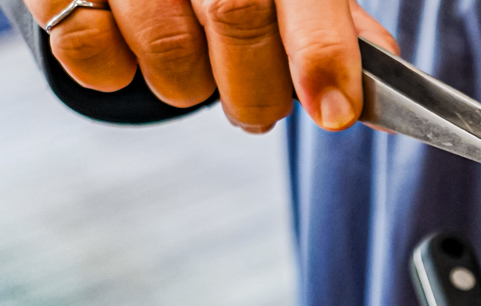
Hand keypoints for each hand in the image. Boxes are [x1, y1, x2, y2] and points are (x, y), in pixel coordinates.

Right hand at [27, 0, 398, 132]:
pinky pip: (96, 58)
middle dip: (258, 92)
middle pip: (237, 19)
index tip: (334, 111)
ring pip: (169, 52)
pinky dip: (118, 72)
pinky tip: (129, 41)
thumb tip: (383, 68)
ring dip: (190, 86)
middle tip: (259, 106)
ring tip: (189, 60)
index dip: (322, 53)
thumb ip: (329, 21)